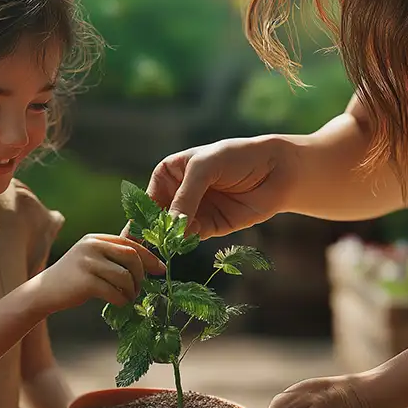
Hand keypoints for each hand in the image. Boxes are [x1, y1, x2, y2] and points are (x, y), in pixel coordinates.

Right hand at [37, 234, 164, 314]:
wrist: (42, 292)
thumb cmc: (71, 278)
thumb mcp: (90, 259)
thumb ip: (111, 255)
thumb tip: (144, 258)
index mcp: (95, 238)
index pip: (130, 243)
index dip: (149, 256)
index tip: (160, 269)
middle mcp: (91, 246)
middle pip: (131, 256)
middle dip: (142, 274)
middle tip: (140, 288)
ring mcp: (87, 263)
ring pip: (125, 276)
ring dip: (133, 290)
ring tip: (129, 298)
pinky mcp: (85, 282)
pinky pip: (115, 292)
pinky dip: (122, 300)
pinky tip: (120, 304)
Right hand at [144, 136, 298, 239]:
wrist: (277, 170)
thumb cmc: (238, 157)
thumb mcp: (205, 167)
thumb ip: (186, 196)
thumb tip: (169, 226)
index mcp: (168, 174)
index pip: (146, 200)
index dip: (139, 218)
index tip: (130, 237)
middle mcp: (177, 193)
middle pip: (156, 220)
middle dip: (151, 235)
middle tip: (142, 251)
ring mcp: (193, 211)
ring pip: (173, 232)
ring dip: (168, 241)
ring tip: (164, 246)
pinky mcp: (210, 226)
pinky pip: (192, 238)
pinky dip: (187, 242)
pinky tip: (189, 238)